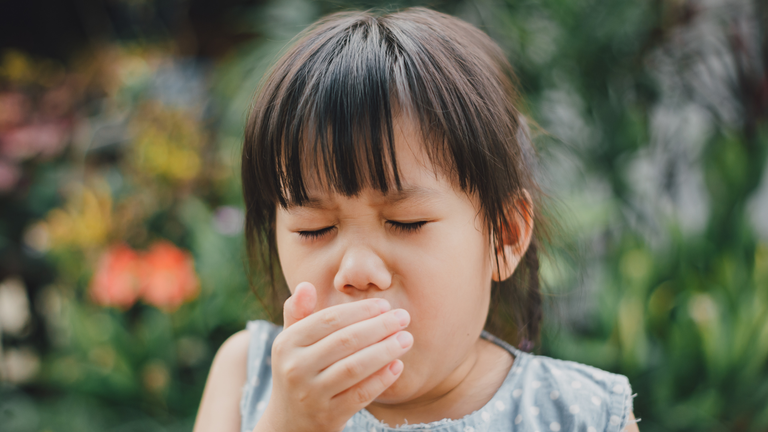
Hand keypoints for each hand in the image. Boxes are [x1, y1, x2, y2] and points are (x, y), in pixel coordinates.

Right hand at [254, 282, 412, 431]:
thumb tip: (306, 285)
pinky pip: (360, 395)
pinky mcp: (328, 416)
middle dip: (379, 327)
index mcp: (286, 343)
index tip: (385, 305)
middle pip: (345, 341)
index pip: (329, 320)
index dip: (360, 310)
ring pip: (354, 368)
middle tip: (404, 318)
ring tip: (406, 339)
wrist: (290, 423)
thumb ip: (298, 313)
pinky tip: (397, 366)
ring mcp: (311, 395)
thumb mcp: (290, 344)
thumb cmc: (298, 371)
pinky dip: (381, 380)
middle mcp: (295, 368)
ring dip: (385, 351)